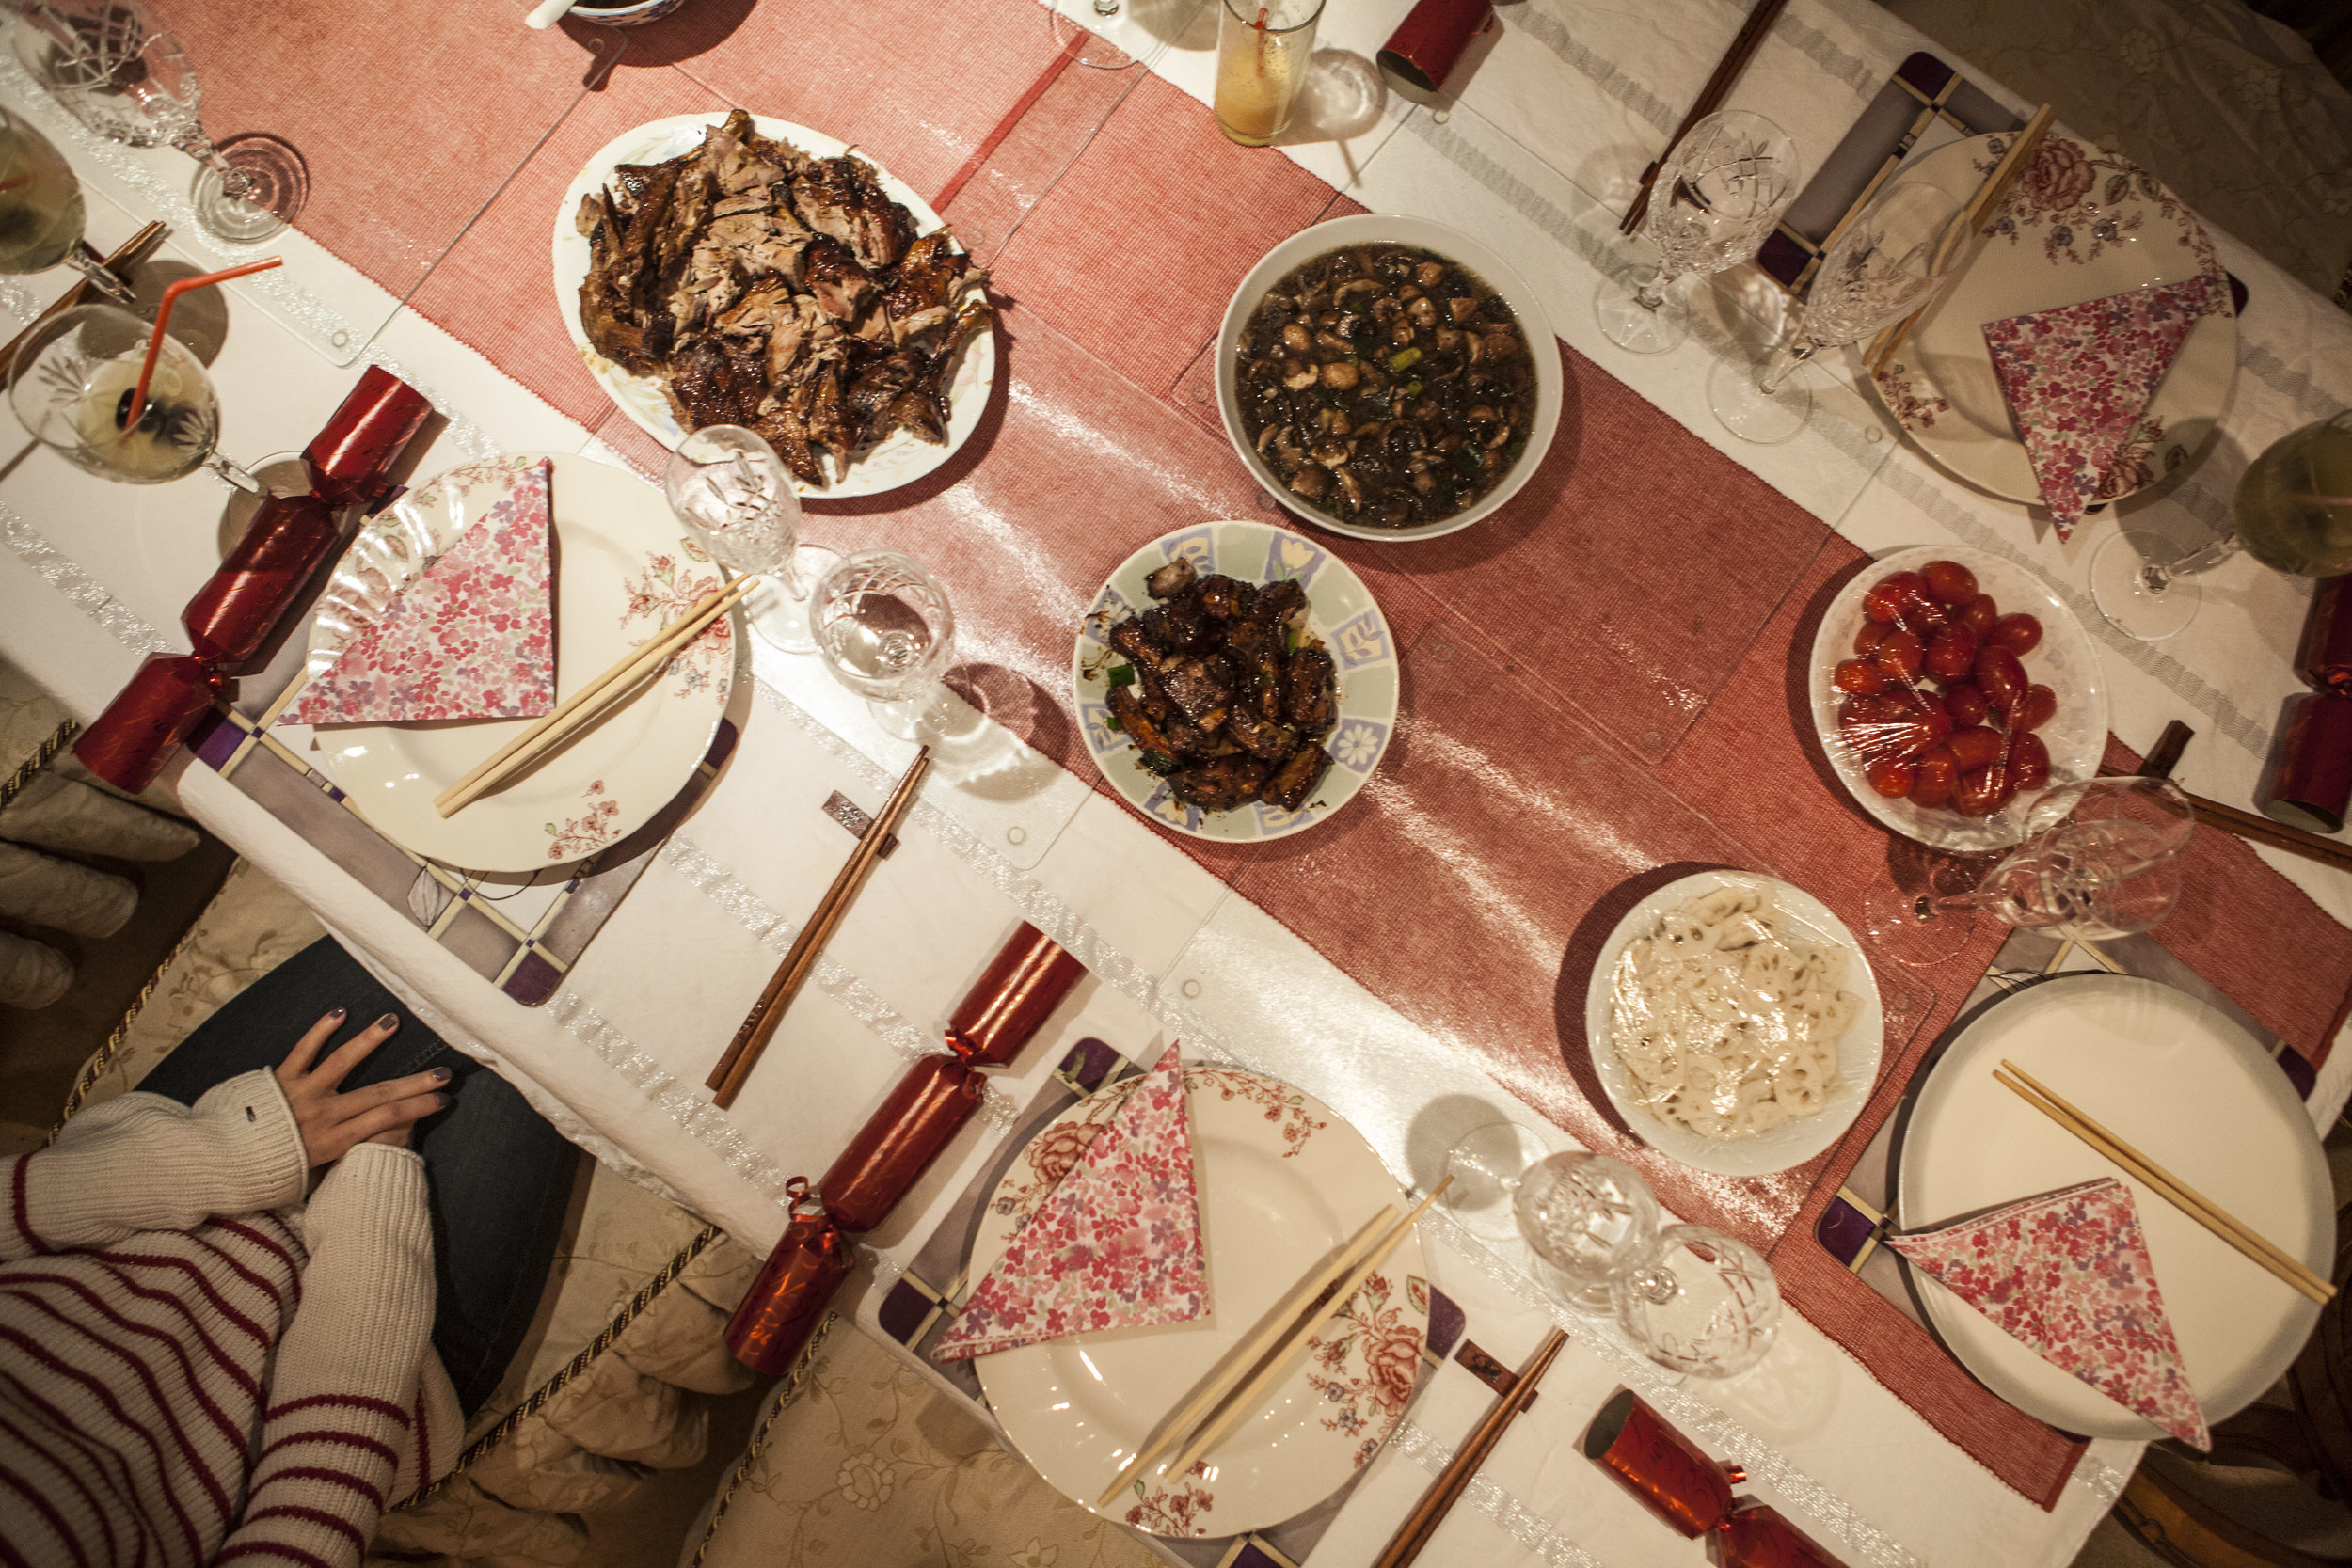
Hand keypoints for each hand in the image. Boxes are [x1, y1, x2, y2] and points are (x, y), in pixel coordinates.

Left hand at [276, 1011, 448, 1165]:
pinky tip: (340, 1011)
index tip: (443, 1099)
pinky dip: (321, 1030)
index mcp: (332, 1141)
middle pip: (378, 1094)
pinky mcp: (279, 1078)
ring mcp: (301, 1094)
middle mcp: (322, 1115)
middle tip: (444, 1071)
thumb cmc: (270, 1169)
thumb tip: (377, 1142)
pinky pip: (302, 1050)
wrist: (224, 1162)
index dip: (419, 1108)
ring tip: (392, 1022)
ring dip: (369, 1041)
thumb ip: (343, 1155)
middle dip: (415, 1083)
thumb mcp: (313, 1173)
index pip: (386, 1119)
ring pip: (341, 1063)